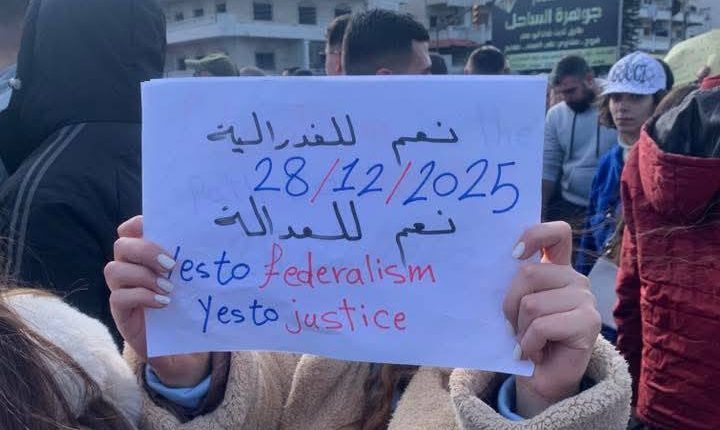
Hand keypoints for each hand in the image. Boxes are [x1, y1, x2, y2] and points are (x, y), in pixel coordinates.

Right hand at [105, 215, 210, 386]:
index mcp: (143, 254)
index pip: (129, 230)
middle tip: (171, 265)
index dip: (137, 224)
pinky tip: (163, 303)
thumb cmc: (186, 304)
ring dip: (144, 275)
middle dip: (146, 251)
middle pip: (121, 245)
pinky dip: (142, 296)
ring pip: (114, 270)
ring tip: (169, 287)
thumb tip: (216, 242)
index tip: (156, 229)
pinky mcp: (120, 311)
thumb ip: (191, 262)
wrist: (179, 343)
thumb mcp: (189, 280)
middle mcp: (127, 267)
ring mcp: (120, 289)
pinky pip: (119, 297)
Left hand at [504, 222, 599, 416]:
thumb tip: (487, 267)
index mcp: (556, 269)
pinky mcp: (589, 323)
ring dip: (520, 328)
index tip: (514, 254)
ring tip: (527, 341)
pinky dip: (529, 343)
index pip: (556, 234)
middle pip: (529, 273)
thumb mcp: (514, 306)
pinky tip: (534, 352)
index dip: (535, 234)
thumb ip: (512, 284)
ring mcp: (585, 299)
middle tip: (513, 326)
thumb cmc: (523, 339)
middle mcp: (574, 279)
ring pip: (532, 303)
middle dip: (510, 304)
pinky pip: (542, 326)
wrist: (541, 379)